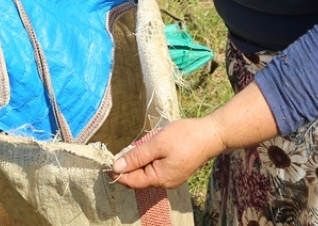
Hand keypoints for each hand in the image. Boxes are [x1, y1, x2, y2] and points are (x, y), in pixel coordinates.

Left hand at [108, 118, 226, 189]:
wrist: (212, 135)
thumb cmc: (185, 137)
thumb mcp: (157, 143)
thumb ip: (136, 156)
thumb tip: (117, 167)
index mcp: (159, 179)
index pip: (131, 181)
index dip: (117, 172)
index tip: (105, 163)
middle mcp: (165, 182)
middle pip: (139, 178)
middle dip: (128, 166)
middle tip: (120, 150)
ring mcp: (173, 178)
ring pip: (148, 172)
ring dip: (139, 162)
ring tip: (137, 146)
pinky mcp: (177, 170)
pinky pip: (157, 169)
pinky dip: (150, 160)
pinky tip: (151, 148)